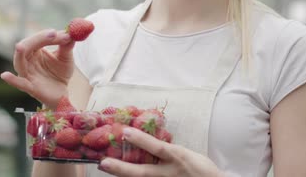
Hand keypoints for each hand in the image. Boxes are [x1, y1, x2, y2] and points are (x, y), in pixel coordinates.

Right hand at [0, 29, 74, 107]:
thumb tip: (71, 32)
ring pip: (20, 63)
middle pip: (26, 47)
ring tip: (20, 47)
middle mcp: (27, 61)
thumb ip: (67, 45)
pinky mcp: (30, 88)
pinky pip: (20, 84)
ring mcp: (27, 75)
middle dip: (38, 39)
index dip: (47, 35)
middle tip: (52, 34)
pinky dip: (12, 80)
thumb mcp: (66, 57)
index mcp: (34, 51)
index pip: (37, 39)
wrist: (62, 93)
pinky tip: (5, 75)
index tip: (60, 32)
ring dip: (21, 54)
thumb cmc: (60, 72)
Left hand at [98, 128, 223, 176]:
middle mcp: (170, 173)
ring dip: (123, 175)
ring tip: (107, 168)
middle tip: (103, 163)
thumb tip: (150, 143)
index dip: (141, 140)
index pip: (157, 148)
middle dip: (122, 168)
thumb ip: (169, 151)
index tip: (124, 132)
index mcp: (178, 158)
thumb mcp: (187, 154)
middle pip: (142, 172)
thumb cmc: (202, 169)